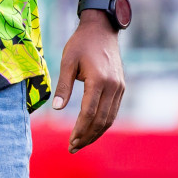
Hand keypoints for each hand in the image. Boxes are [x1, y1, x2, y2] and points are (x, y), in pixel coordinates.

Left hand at [53, 13, 124, 153]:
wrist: (102, 29)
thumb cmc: (81, 44)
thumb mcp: (67, 61)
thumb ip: (63, 85)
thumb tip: (57, 109)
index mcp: (99, 80)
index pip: (89, 113)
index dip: (80, 130)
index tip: (70, 142)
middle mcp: (113, 87)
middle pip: (101, 120)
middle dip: (87, 136)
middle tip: (73, 148)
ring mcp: (119, 88)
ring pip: (109, 118)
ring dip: (95, 133)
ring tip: (81, 143)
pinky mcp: (120, 87)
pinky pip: (112, 111)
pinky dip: (103, 123)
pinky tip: (91, 130)